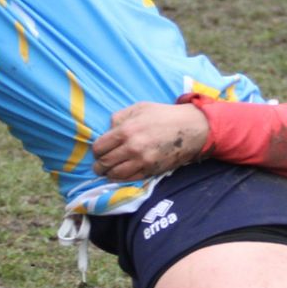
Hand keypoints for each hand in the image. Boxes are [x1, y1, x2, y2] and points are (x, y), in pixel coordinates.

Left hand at [91, 102, 210, 181]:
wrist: (190, 128)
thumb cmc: (164, 115)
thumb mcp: (139, 108)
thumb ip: (119, 117)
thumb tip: (108, 130)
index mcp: (126, 130)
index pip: (100, 147)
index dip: (96, 151)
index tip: (98, 152)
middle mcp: (132, 148)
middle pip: (105, 163)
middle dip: (99, 165)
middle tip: (99, 165)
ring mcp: (142, 161)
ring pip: (115, 174)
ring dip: (108, 174)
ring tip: (107, 172)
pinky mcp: (151, 170)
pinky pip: (130, 179)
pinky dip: (121, 179)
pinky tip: (119, 175)